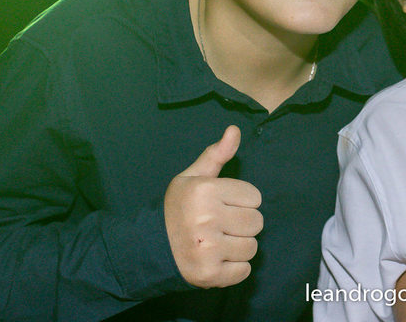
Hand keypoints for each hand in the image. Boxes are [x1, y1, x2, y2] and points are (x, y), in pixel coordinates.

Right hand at [164, 125, 264, 287]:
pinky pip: (244, 271)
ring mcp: (208, 249)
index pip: (255, 197)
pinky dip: (234, 269)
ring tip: (217, 243)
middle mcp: (207, 219)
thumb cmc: (177, 208)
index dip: (241, 201)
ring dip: (239, 247)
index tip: (223, 205)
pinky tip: (216, 260)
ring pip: (252, 248)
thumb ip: (216, 154)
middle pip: (256, 223)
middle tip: (220, 226)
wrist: (149, 247)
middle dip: (242, 224)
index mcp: (206, 191)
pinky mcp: (208, 275)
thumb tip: (235, 130)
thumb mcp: (193, 177)